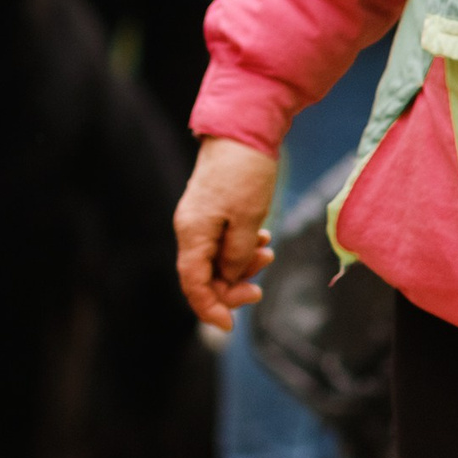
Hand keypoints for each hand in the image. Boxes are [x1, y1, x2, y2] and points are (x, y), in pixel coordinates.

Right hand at [174, 136, 279, 328]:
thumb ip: (238, 256)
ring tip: (268, 253)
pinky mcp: (209, 211)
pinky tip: (261, 239)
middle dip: (232, 287)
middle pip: (204, 276)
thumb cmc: (246, 174)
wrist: (242, 130)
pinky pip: (220, 242)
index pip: (193, 284)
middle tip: (260, 287)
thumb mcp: (249, 221)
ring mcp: (198, 219)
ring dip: (241, 266)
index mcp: (193, 233)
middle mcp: (189, 229)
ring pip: (215, 260)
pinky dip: (240, 249)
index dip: (210, 309)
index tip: (230, 327)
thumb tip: (230, 277)